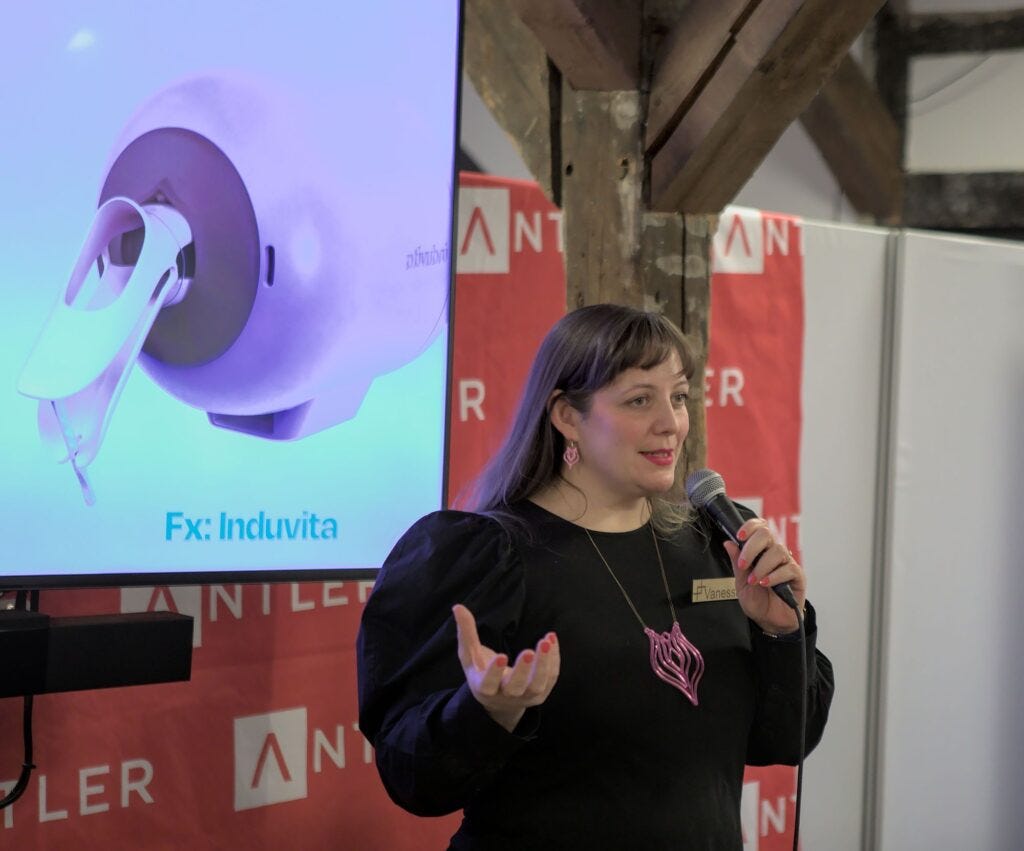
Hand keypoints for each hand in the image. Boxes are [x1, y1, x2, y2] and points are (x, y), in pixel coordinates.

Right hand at [452, 603, 559, 732]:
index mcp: (485, 689)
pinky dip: (553, 660)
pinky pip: (551, 678)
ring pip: (538, 685)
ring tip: (546, 642)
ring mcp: (526, 697)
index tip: (501, 656)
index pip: (488, 684)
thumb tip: (457, 607)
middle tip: (528, 650)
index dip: (494, 672)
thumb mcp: (470, 655)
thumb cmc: (481, 671)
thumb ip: (466, 633)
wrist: (500, 700)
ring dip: (544, 664)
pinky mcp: (542, 693)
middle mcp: (506, 696)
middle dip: (523, 670)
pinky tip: (551, 639)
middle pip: (516, 687)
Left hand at [723, 519, 805, 634]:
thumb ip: (737, 562)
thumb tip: (728, 543)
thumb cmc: (756, 599)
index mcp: (760, 550)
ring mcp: (787, 563)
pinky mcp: (797, 576)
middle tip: (744, 565)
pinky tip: (765, 584)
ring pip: (777, 551)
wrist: (769, 620)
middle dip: (752, 547)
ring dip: (762, 566)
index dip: (750, 527)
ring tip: (754, 581)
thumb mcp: (741, 582)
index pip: (759, 527)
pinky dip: (774, 576)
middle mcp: (774, 553)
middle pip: (767, 534)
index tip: (739, 536)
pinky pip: (788, 568)